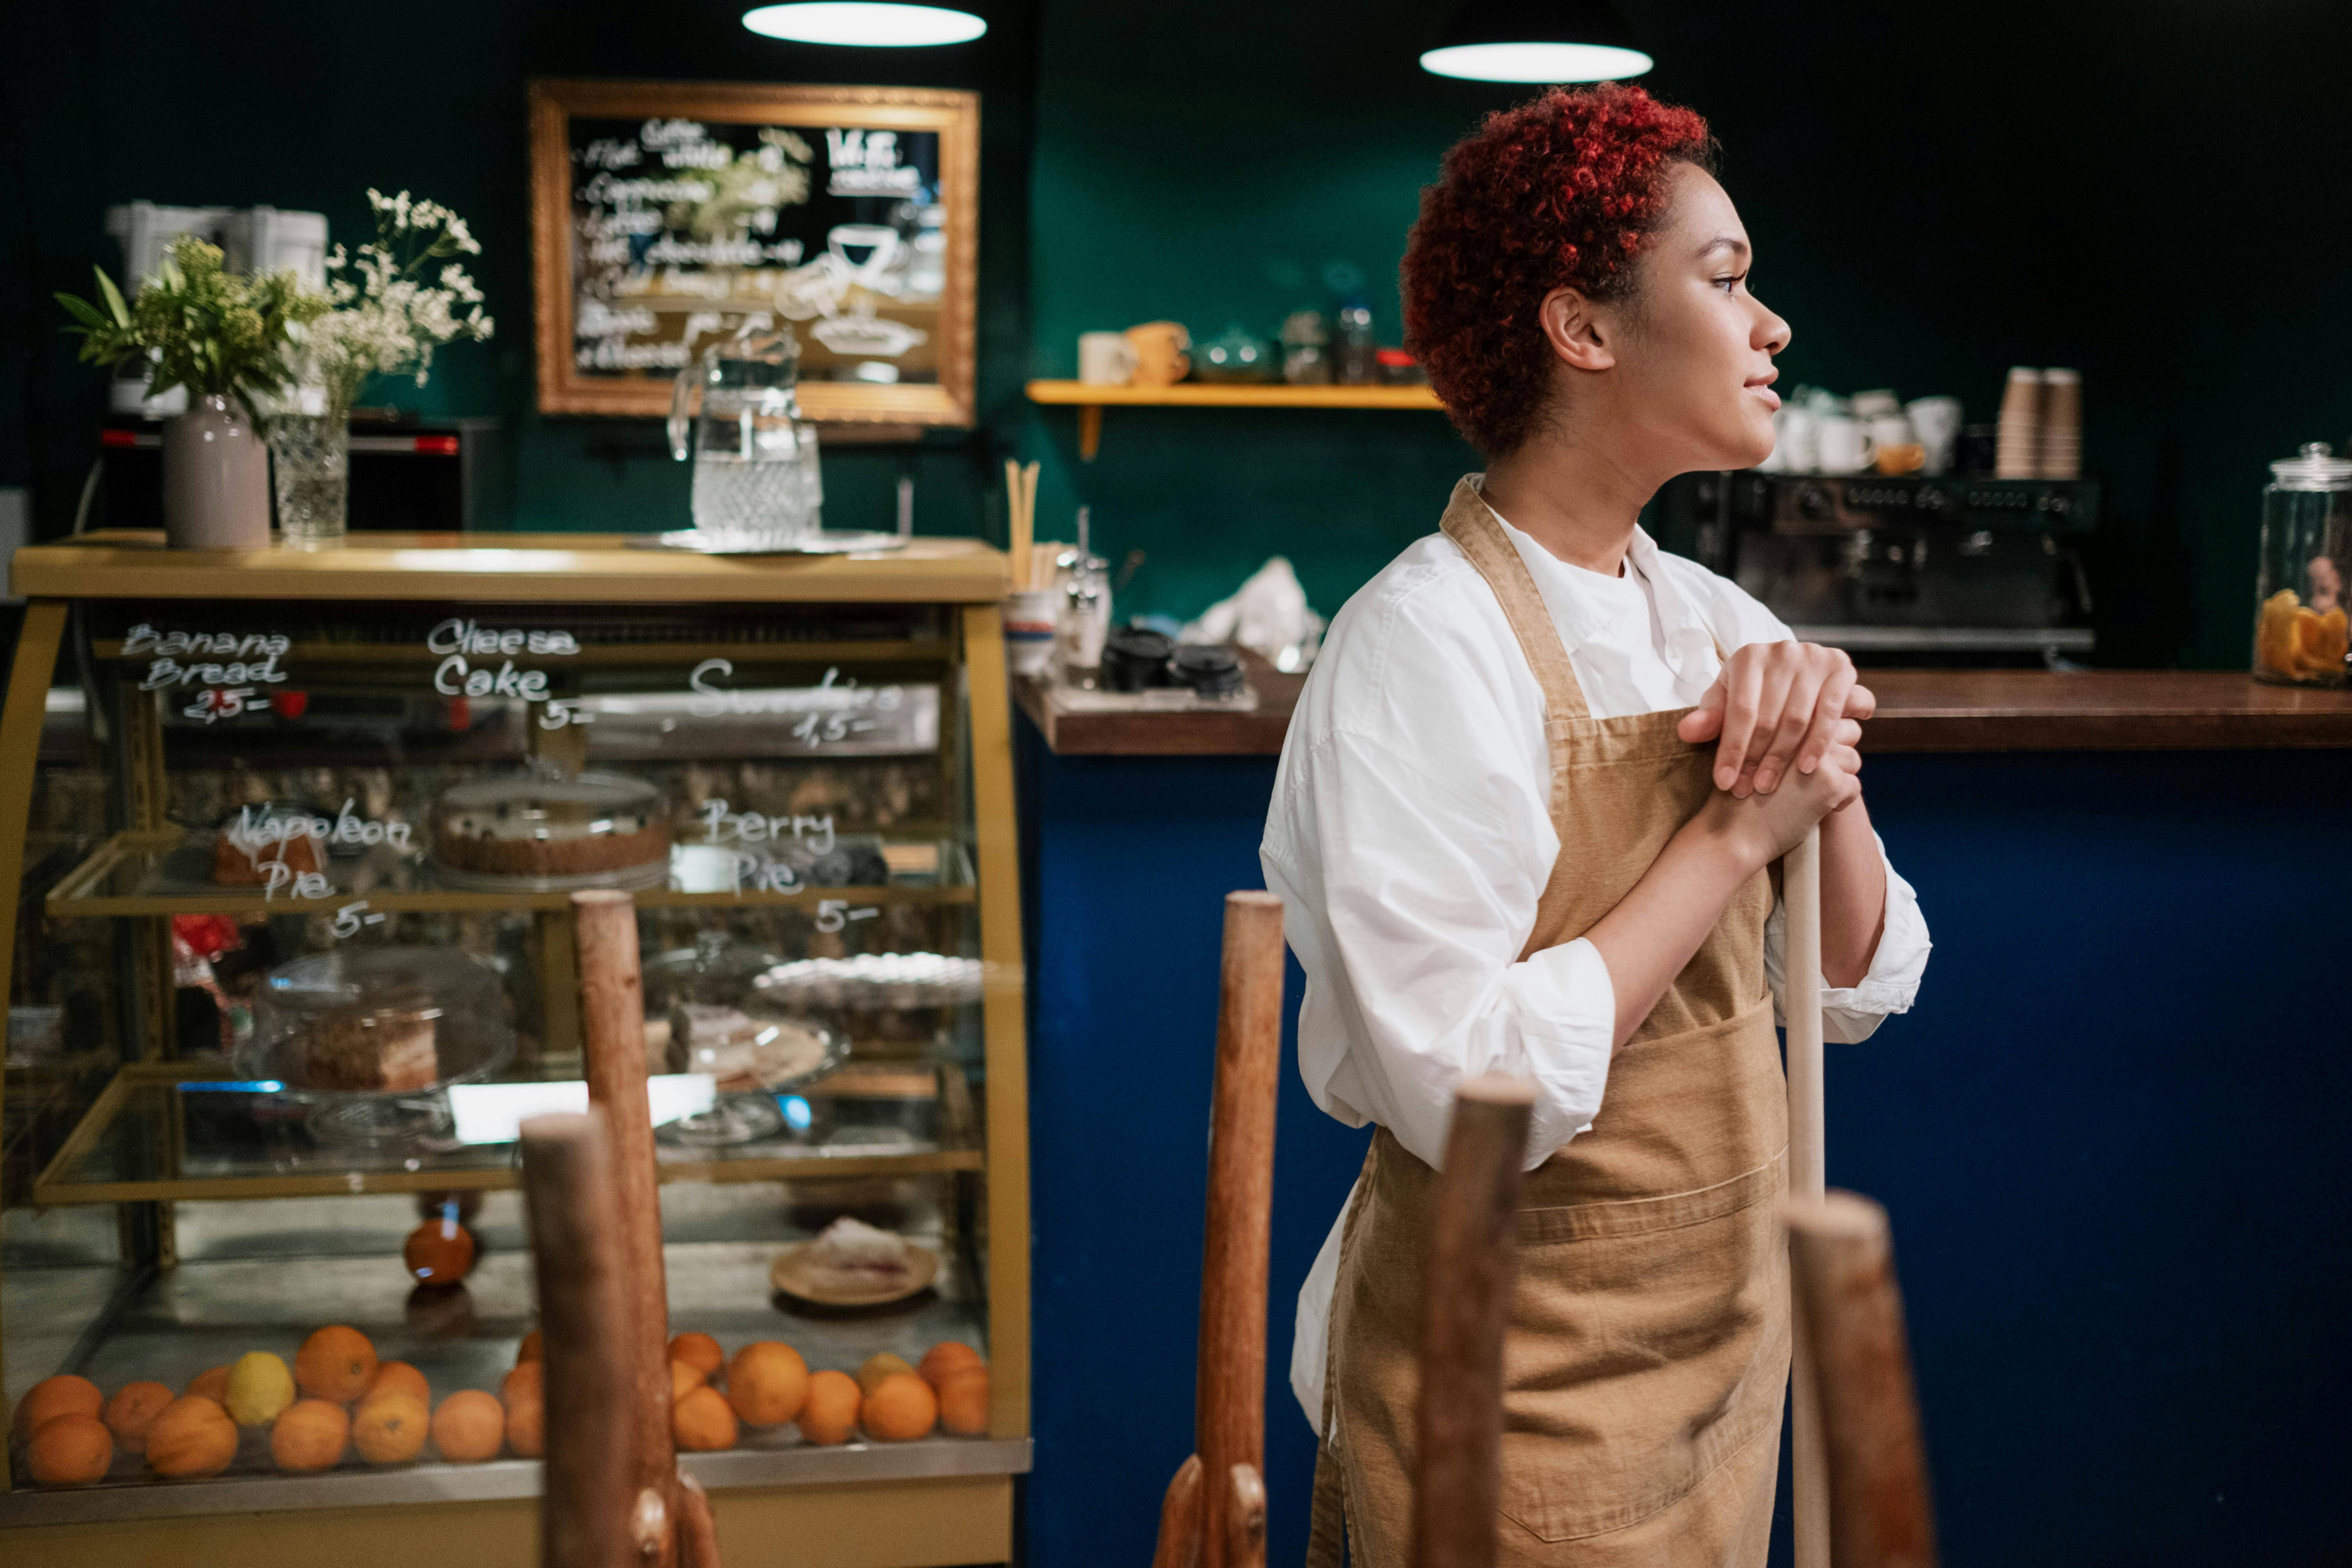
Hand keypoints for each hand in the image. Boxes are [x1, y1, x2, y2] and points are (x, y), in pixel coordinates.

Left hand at [1677, 641, 1874, 796]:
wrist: (1792, 675)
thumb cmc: (1751, 693)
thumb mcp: (1726, 702)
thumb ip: (1708, 718)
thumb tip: (1686, 732)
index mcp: (1749, 656)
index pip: (1739, 710)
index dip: (1731, 749)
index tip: (1724, 782)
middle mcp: (1783, 651)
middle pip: (1768, 717)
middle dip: (1754, 759)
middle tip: (1745, 790)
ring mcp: (1815, 658)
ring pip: (1798, 719)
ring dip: (1783, 758)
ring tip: (1768, 787)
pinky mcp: (1841, 669)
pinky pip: (1830, 713)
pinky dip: (1819, 743)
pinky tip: (1807, 768)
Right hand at [1690, 720, 1864, 867]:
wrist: (1733, 831)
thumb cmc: (1740, 792)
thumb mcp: (1753, 748)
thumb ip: (1781, 734)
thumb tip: (1822, 729)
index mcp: (1784, 714)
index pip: (1827, 713)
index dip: (1823, 735)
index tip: (1809, 754)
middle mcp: (1805, 728)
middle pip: (1847, 731)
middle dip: (1837, 754)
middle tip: (1814, 776)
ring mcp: (1818, 754)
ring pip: (1853, 759)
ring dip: (1840, 777)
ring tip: (1814, 794)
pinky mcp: (1830, 781)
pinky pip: (1854, 787)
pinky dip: (1841, 802)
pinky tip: (1818, 810)